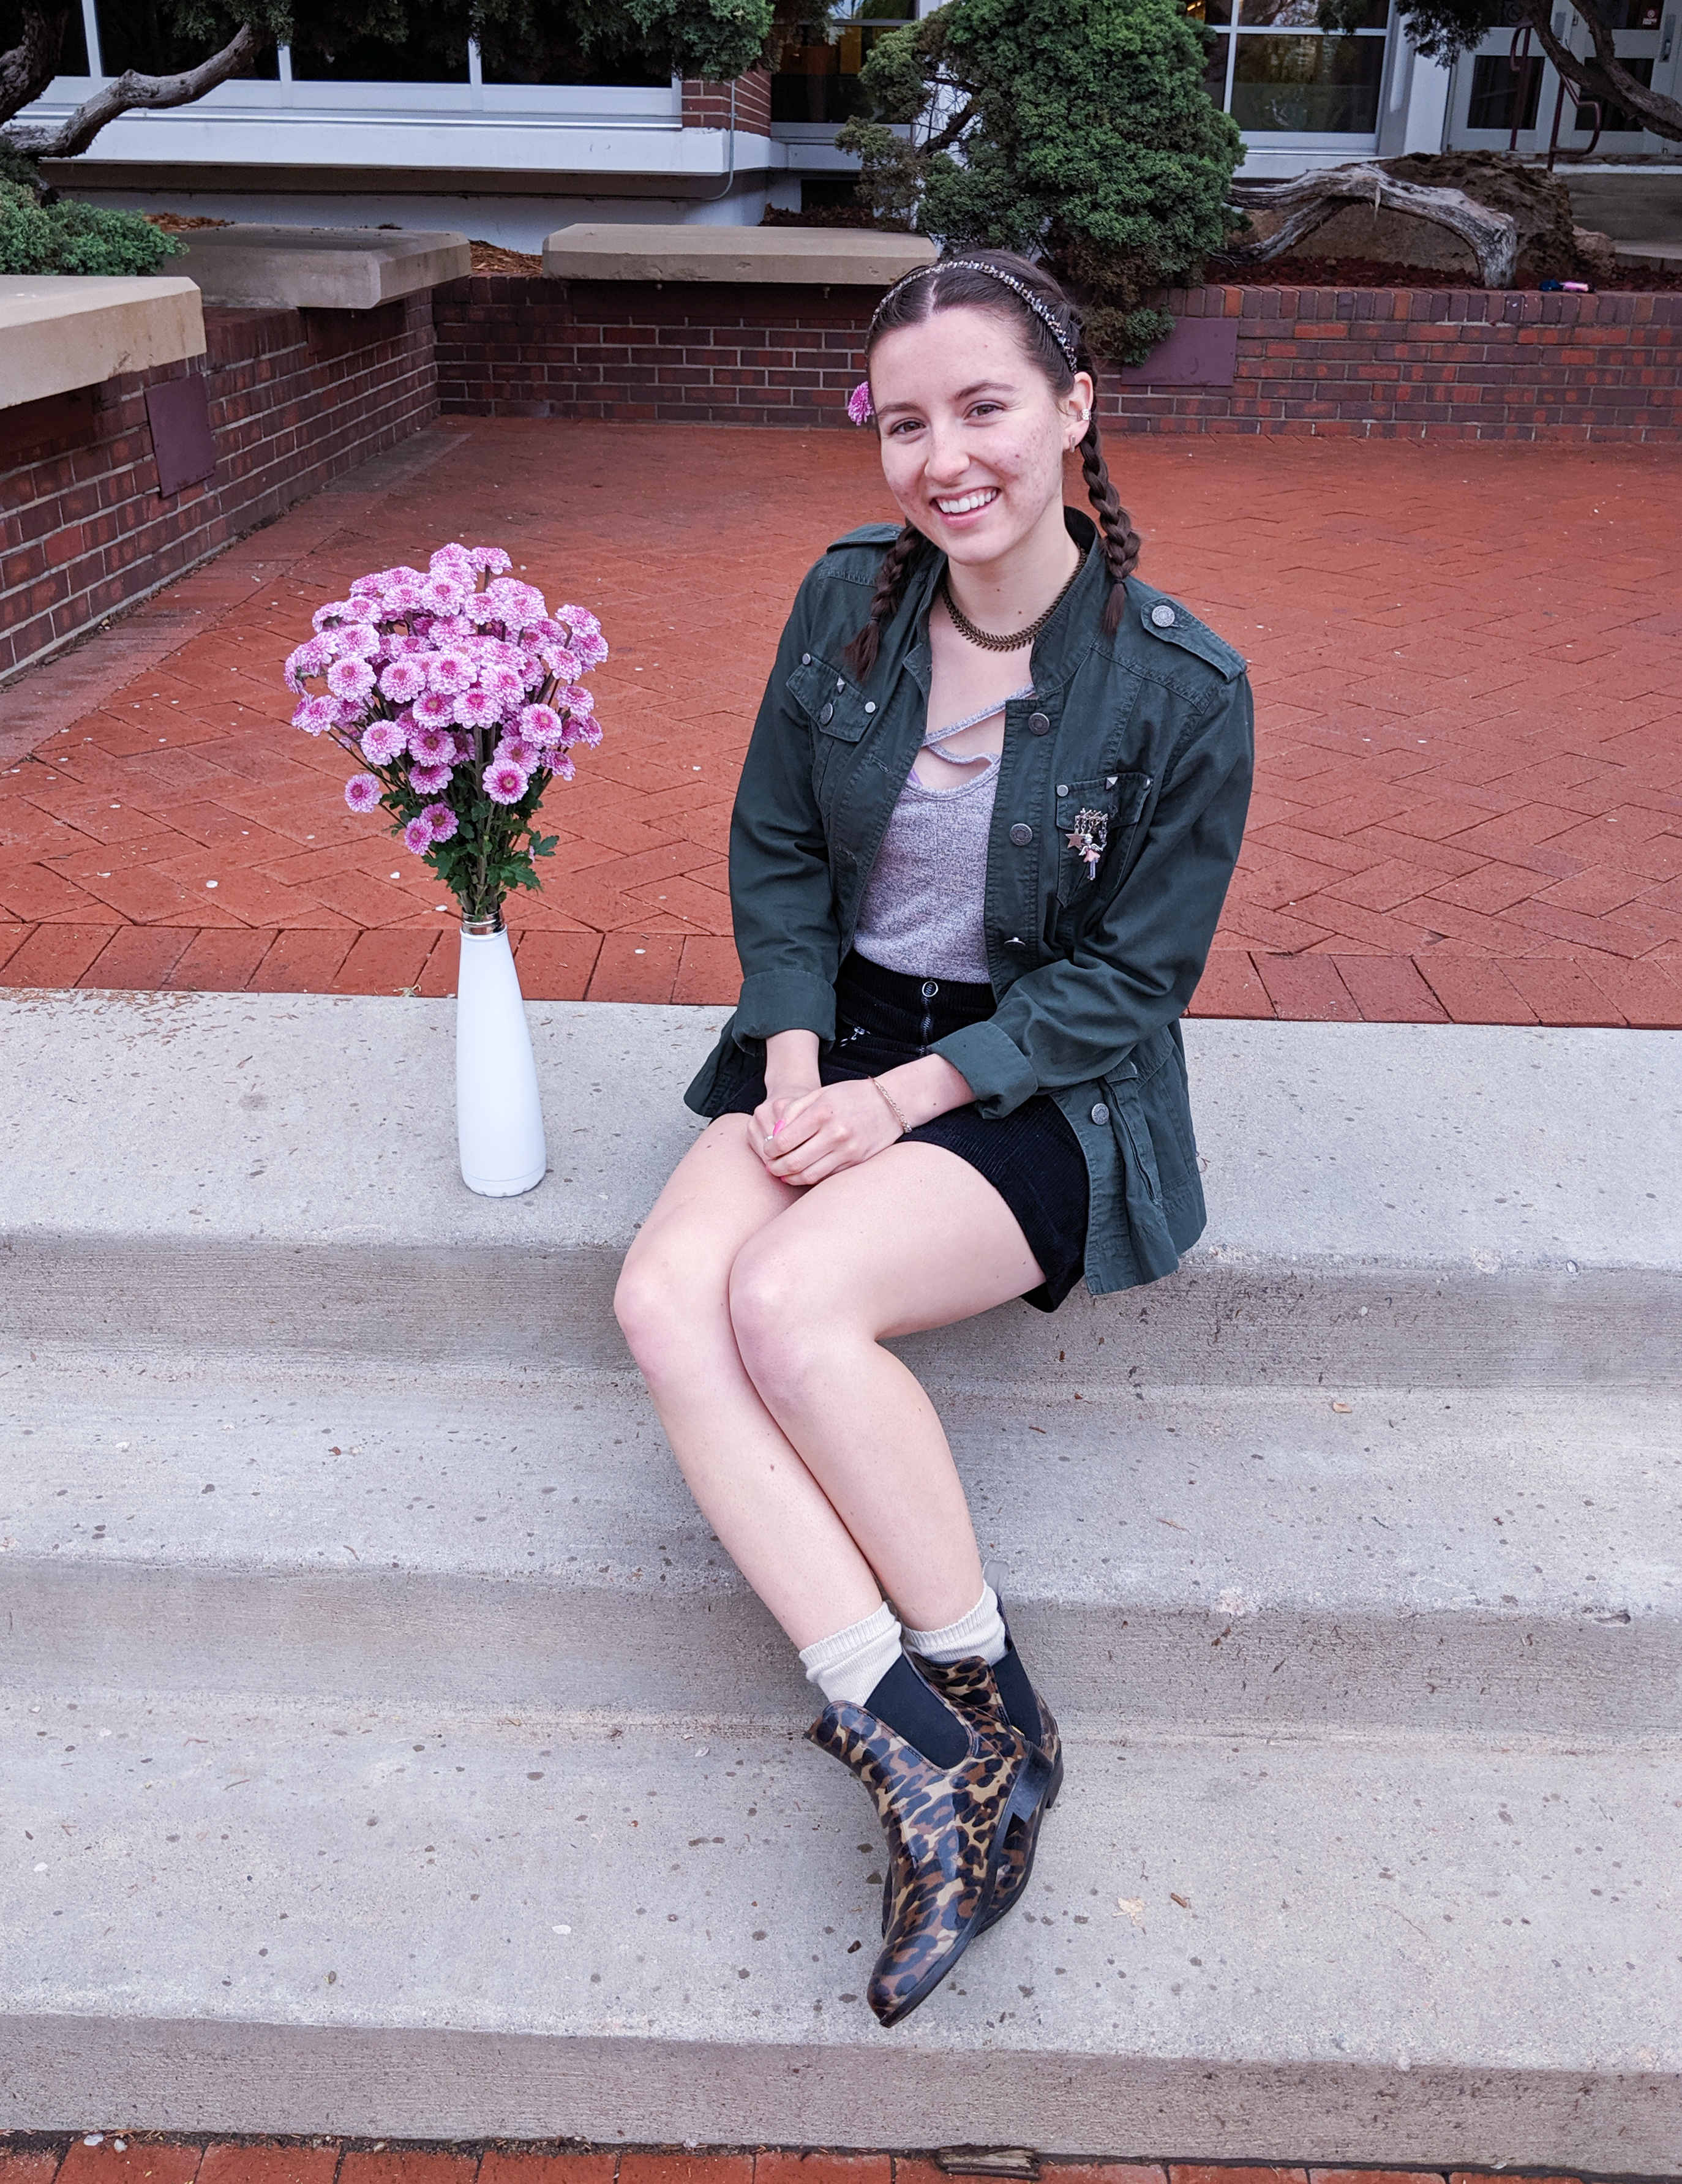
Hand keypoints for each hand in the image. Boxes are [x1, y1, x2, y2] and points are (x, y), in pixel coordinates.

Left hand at [753, 1077, 903, 1187]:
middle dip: (776, 1168)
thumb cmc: (849, 1096)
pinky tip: (802, 1174)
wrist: (889, 1105)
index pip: (785, 1141)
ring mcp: (848, 1151)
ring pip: (809, 1175)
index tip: (767, 1150)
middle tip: (770, 1167)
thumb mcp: (819, 1093)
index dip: (770, 1150)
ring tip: (782, 1174)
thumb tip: (774, 1134)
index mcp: (822, 1113)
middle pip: (794, 1162)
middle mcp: (836, 1134)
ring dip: (790, 1178)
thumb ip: (793, 1110)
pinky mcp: (856, 1163)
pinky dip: (810, 1179)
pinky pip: (826, 1177)